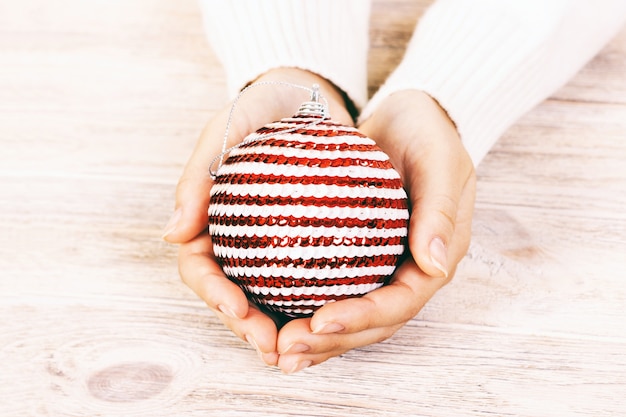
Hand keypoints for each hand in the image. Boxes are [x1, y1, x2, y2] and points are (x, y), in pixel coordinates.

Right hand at [163, 67, 353, 366]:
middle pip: (233, 294)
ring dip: (280, 328)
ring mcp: (271, 246)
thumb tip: (171, 235)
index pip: (199, 267)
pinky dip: (316, 303)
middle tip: (272, 346)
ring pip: (269, 297)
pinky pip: (309, 278)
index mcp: (208, 221)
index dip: (212, 294)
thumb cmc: (261, 107)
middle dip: (247, 326)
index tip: (237, 308)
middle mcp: (237, 240)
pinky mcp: (307, 242)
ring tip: (299, 350)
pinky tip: (335, 320)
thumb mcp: (225, 128)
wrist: (307, 96)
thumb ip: (197, 177)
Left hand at [275, 90, 475, 372]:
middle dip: (330, 343)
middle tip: (286, 350)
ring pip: (349, 315)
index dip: (362, 320)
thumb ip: (440, 212)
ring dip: (314, 339)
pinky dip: (304, 306)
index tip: (319, 323)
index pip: (399, 303)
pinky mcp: (357, 256)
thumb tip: (433, 267)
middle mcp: (407, 271)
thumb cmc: (428, 133)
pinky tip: (270, 315)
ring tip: (276, 349)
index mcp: (433, 258)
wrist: (409, 117)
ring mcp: (381, 266)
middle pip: (371, 323)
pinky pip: (330, 288)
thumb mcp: (441, 161)